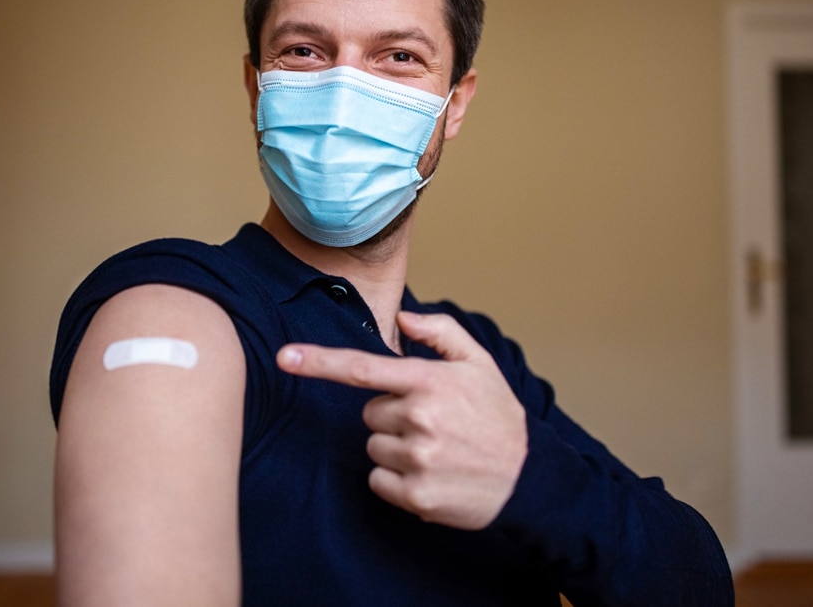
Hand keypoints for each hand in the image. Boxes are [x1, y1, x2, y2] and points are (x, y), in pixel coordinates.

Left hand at [277, 310, 527, 528]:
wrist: (528, 478)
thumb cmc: (497, 416)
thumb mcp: (479, 363)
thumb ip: (440, 332)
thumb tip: (402, 318)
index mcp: (428, 382)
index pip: (362, 368)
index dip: (318, 362)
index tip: (284, 357)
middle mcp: (419, 418)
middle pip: (369, 413)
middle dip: (391, 416)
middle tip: (431, 423)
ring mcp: (416, 459)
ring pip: (373, 447)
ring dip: (395, 448)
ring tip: (435, 450)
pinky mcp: (415, 494)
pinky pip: (377, 480)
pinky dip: (396, 480)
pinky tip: (430, 473)